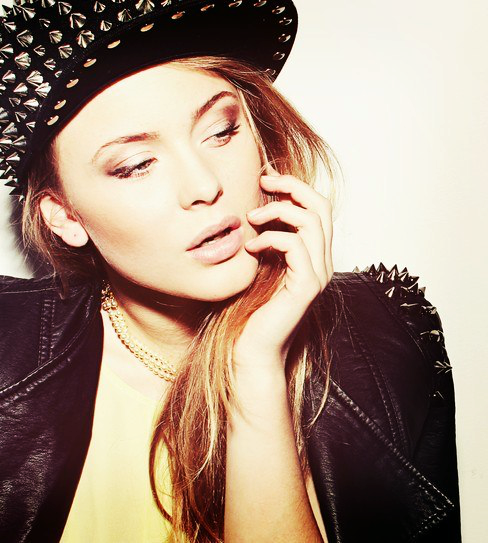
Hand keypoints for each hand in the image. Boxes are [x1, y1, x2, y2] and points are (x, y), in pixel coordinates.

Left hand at [234, 166, 333, 370]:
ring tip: (251, 218)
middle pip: (321, 206)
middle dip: (292, 187)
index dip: (295, 187)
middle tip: (263, 182)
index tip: (266, 179)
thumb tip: (255, 208)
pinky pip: (295, 247)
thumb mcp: (260, 264)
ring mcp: (318, 275)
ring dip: (278, 212)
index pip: (318, 208)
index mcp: (314, 255)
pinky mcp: (306, 287)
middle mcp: (322, 262)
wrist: (253, 347)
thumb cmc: (252, 308)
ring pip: (311, 222)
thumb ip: (266, 238)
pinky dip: (271, 238)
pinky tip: (251, 246)